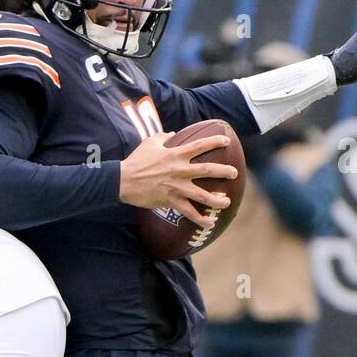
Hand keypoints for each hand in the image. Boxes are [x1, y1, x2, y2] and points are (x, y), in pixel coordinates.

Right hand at [118, 132, 237, 224]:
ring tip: (226, 201)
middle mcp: (179, 170)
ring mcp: (176, 187)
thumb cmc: (136, 161)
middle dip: (224, 172)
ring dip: (216, 199)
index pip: (200, 145)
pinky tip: (210, 222)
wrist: (122, 180)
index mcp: (175, 154)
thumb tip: (173, 134)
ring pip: (202, 195)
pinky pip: (188, 212)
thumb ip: (164, 136)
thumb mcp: (149, 142)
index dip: (215, 141)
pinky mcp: (170, 201)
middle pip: (207, 170)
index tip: (227, 140)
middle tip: (234, 173)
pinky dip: (200, 218)